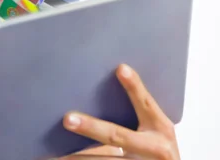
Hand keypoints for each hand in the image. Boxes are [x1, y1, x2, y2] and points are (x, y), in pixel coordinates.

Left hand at [60, 64, 179, 158]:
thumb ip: (137, 112)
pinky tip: (65, 159)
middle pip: (117, 136)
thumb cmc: (157, 146)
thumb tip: (101, 86)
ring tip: (58, 153)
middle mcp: (155, 147)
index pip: (145, 103)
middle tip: (68, 119)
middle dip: (91, 127)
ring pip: (106, 158)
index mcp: (161, 128)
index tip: (121, 69)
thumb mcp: (155, 129)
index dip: (134, 87)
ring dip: (80, 156)